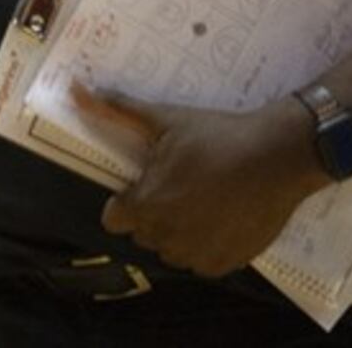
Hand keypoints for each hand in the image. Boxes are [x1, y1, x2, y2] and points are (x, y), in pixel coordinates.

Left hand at [80, 84, 323, 276]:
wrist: (279, 156)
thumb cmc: (217, 137)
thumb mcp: (163, 119)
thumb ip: (114, 110)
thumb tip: (72, 88)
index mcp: (147, 205)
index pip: (114, 220)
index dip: (126, 202)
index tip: (145, 185)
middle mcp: (169, 236)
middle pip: (143, 235)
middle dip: (152, 215)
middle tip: (177, 188)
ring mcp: (200, 253)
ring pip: (172, 252)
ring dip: (177, 234)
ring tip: (199, 203)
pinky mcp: (229, 263)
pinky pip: (202, 264)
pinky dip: (205, 247)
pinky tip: (218, 221)